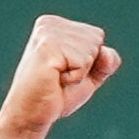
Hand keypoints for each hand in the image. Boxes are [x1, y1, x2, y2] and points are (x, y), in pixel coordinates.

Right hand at [0, 12, 118, 138]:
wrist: (31, 114)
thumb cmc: (57, 94)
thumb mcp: (89, 75)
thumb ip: (106, 61)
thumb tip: (106, 52)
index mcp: (55, 24)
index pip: (97, 35)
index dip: (90, 61)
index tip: (65, 69)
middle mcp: (49, 23)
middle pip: (97, 40)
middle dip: (86, 66)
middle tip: (60, 76)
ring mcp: (47, 34)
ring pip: (92, 51)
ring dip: (79, 73)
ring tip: (56, 78)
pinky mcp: (47, 47)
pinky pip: (83, 63)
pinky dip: (75, 78)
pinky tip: (54, 80)